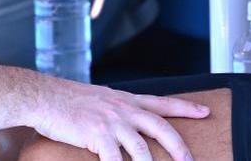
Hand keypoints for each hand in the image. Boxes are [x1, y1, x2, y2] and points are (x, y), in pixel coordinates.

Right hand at [29, 81, 208, 160]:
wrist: (44, 96)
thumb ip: (116, 109)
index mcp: (125, 100)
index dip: (186, 108)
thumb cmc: (67, 100)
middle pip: (160, 127)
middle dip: (179, 146)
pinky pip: (116, 160)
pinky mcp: (97, 135)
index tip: (205, 112)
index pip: (162, 103)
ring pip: (141, 149)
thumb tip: (127, 122)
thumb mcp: (100, 99)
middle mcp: (123, 109)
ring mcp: (111, 122)